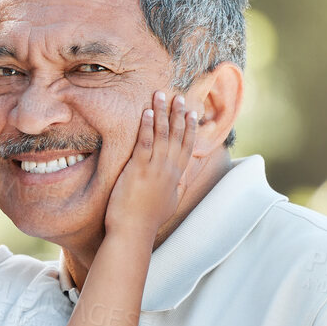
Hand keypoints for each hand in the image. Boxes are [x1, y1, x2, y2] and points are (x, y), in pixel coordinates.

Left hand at [103, 89, 197, 246]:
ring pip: (161, 134)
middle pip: (177, 135)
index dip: (190, 128)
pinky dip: (146, 126)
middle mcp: (168, 169)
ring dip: (162, 112)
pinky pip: (144, 142)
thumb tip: (180, 180)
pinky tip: (146, 112)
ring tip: (161, 94)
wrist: (134, 231)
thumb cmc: (148, 221)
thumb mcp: (169, 203)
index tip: (192, 113)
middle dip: (178, 114)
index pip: (187, 146)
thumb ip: (176, 188)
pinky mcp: (138, 169)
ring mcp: (154, 168)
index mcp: (175, 176)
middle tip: (179, 97)